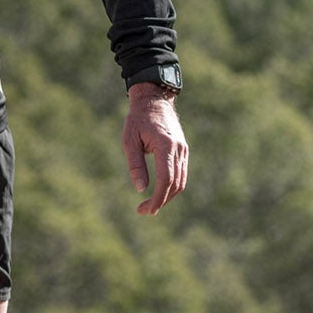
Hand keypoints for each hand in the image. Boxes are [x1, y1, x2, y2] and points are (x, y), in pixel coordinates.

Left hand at [123, 85, 187, 215]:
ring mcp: (183, 150)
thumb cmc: (137, 119)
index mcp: (166, 146)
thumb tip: (141, 189)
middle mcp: (179, 150)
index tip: (146, 210)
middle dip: (161, 201)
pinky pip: (180, 174)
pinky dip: (171, 186)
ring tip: (149, 206)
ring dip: (167, 196)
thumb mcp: (129, 140)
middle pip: (175, 184)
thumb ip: (135, 164)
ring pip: (180, 182)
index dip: (158, 199)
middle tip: (143, 211)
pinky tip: (158, 192)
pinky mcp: (183, 151)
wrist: (154, 100)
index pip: (166, 180)